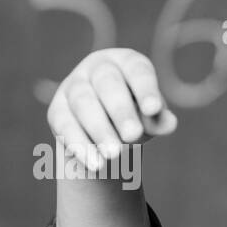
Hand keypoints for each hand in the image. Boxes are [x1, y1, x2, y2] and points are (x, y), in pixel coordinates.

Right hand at [46, 48, 177, 171]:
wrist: (106, 132)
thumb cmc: (137, 117)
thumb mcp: (150, 117)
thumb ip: (158, 119)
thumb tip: (169, 123)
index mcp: (126, 62)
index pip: (136, 70)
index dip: (145, 88)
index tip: (154, 109)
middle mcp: (97, 68)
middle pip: (106, 83)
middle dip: (120, 110)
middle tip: (133, 135)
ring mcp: (73, 86)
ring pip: (83, 103)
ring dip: (99, 130)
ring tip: (114, 154)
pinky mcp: (57, 110)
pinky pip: (65, 125)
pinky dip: (80, 145)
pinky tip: (95, 164)